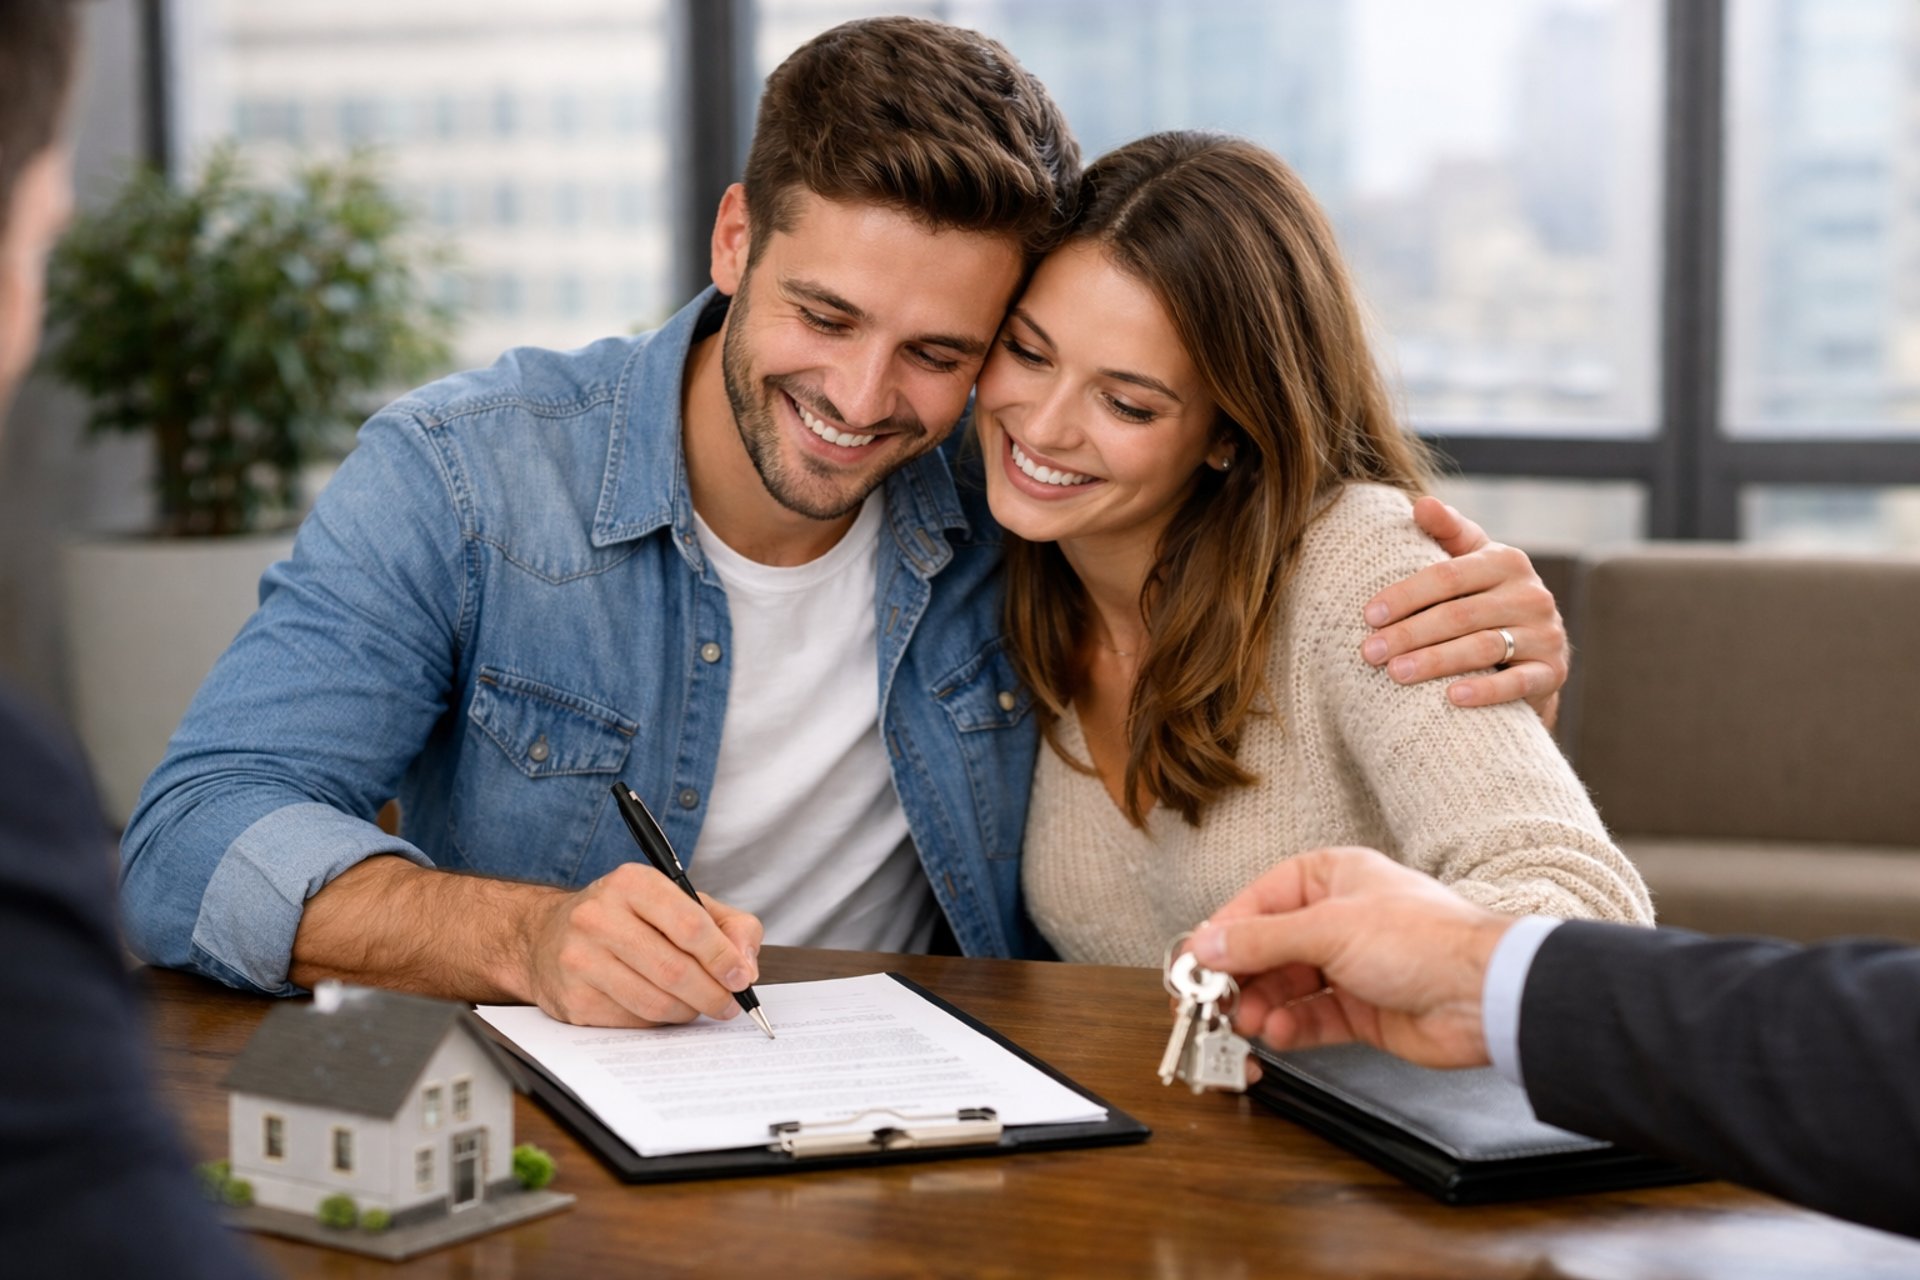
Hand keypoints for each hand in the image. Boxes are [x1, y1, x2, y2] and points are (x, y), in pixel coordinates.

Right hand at [522, 863, 763, 1027]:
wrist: (548, 937)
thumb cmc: (627, 918)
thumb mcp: (679, 903)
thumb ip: (728, 926)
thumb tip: (746, 967)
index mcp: (631, 883)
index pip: (689, 924)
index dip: (722, 957)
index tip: (741, 977)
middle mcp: (599, 916)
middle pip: (674, 970)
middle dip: (712, 994)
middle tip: (729, 1005)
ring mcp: (580, 959)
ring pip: (654, 1002)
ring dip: (688, 1012)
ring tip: (698, 1006)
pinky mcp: (572, 998)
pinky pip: (632, 1022)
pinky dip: (658, 1021)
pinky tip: (661, 1008)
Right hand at [1189, 847, 1513, 1069]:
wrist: (1485, 996)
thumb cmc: (1425, 940)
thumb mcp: (1328, 929)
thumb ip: (1260, 940)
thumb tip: (1206, 944)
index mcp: (1330, 878)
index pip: (1257, 903)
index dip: (1222, 934)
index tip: (1193, 964)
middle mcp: (1337, 919)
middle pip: (1267, 948)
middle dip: (1239, 978)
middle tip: (1210, 1004)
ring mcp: (1349, 966)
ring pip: (1285, 987)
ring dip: (1261, 1007)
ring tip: (1247, 1023)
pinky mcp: (1361, 1010)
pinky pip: (1310, 1018)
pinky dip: (1290, 1028)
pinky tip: (1277, 1035)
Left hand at [1361, 496, 1566, 726]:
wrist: (1534, 652)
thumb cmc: (1485, 599)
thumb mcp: (1470, 562)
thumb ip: (1446, 533)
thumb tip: (1420, 504)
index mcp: (1506, 560)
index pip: (1447, 576)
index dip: (1405, 596)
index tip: (1369, 615)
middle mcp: (1531, 594)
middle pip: (1459, 614)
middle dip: (1409, 634)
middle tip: (1370, 653)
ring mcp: (1546, 633)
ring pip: (1483, 647)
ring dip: (1435, 662)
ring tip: (1395, 674)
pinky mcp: (1552, 672)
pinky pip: (1517, 683)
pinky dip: (1485, 690)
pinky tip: (1451, 698)